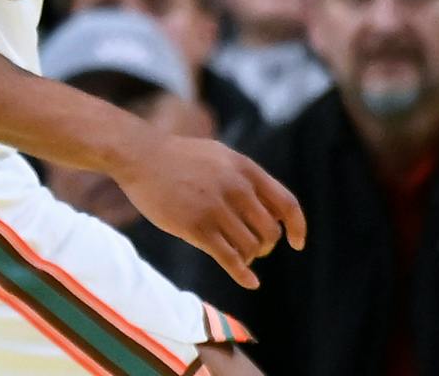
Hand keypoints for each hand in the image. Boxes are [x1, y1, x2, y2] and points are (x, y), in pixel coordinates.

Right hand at [112, 134, 304, 288]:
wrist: (141, 157)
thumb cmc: (180, 159)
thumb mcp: (221, 156)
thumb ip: (246, 178)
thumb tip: (271, 206)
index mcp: (245, 169)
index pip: (286, 204)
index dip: (297, 227)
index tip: (297, 243)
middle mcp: (236, 188)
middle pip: (270, 232)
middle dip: (266, 246)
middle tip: (255, 249)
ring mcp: (216, 208)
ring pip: (252, 247)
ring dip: (249, 258)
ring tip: (237, 255)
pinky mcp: (197, 227)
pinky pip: (230, 259)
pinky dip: (243, 275)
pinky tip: (249, 282)